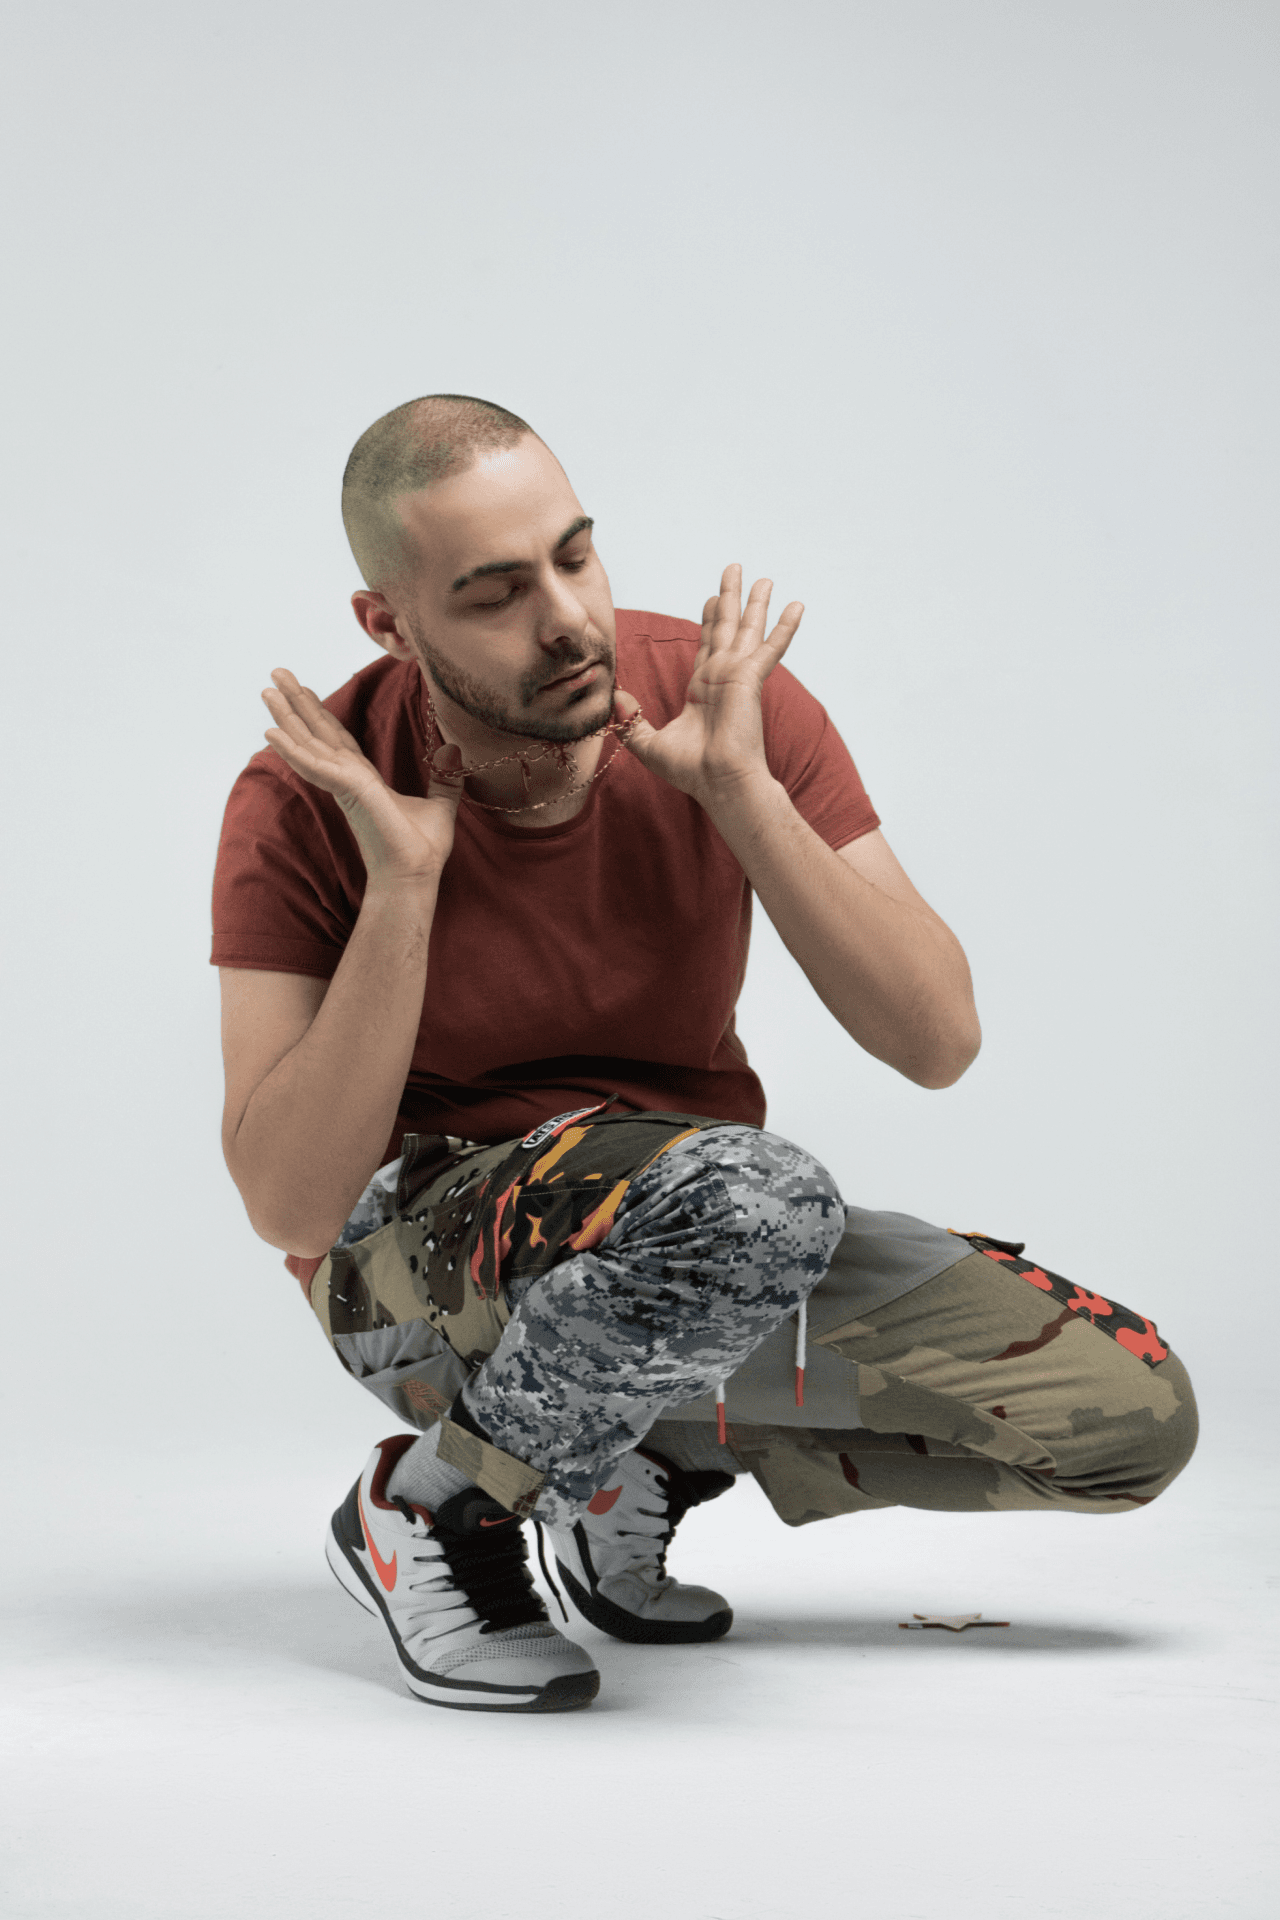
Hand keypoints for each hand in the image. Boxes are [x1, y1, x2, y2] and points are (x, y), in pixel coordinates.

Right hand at [261, 669, 463, 887]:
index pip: (338, 740)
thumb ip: (444, 777)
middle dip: (296, 704)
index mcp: (365, 780)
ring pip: (309, 744)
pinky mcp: (349, 792)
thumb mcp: (441, 804)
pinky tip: (272, 733)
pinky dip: (292, 750)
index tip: (304, 691)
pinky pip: (315, 766)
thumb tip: (455, 752)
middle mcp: (349, 780)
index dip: (321, 714)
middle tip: (275, 674)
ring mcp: (345, 786)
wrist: (415, 876)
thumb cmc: (422, 850)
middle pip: (317, 733)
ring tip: (266, 691)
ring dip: (286, 718)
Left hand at [615, 565, 801, 807]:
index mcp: (703, 690)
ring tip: (765, 579)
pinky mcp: (750, 678)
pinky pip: (770, 646)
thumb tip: (613, 699)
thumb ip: (631, 720)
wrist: (719, 783)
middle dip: (730, 598)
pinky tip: (797, 604)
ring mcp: (738, 676)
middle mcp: (722, 678)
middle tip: (734, 569)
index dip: (709, 621)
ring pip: (747, 629)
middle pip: (726, 628)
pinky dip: (784, 626)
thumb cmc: (692, 772)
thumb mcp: (649, 744)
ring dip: (756, 603)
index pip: (706, 646)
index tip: (711, 598)